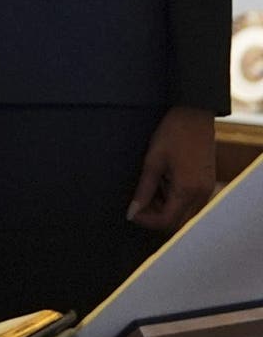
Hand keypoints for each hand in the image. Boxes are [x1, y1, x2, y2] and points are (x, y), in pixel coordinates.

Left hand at [127, 107, 215, 230]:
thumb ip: (144, 190)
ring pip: (183, 212)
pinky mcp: (207, 183)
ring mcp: (207, 189)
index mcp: (188, 190)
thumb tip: (132, 212)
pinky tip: (161, 182)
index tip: (130, 212)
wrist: (195, 115)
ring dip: (164, 207)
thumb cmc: (172, 134)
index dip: (146, 221)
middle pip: (176, 221)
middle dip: (155, 215)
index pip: (166, 221)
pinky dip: (174, 199)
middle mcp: (202, 194)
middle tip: (137, 201)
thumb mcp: (153, 162)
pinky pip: (190, 201)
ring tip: (149, 187)